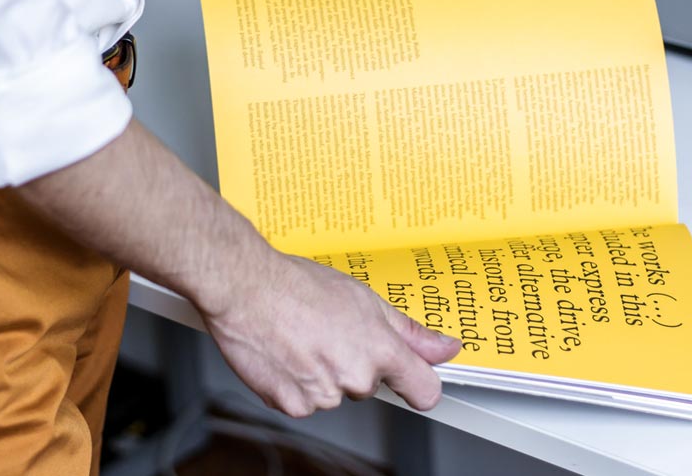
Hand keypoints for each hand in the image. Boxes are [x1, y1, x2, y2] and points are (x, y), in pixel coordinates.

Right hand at [202, 253, 461, 417]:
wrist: (247, 289)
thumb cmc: (299, 286)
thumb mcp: (365, 299)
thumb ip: (409, 332)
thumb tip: (444, 348)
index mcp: (380, 350)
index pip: (424, 390)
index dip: (419, 383)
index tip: (413, 378)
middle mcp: (355, 377)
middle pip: (370, 385)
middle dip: (356, 363)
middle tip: (332, 332)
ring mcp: (324, 395)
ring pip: (336, 393)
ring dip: (325, 374)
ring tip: (304, 338)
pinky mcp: (292, 405)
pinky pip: (306, 402)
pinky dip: (298, 384)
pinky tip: (288, 354)